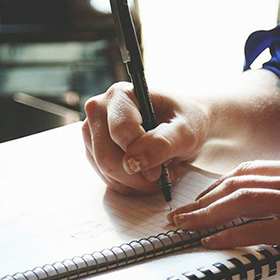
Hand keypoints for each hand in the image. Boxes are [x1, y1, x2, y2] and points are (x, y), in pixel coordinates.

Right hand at [82, 82, 208, 194]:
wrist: (183, 126)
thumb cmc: (186, 121)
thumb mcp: (185, 131)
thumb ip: (162, 143)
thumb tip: (133, 162)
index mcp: (121, 95)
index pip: (120, 132)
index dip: (142, 155)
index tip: (162, 170)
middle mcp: (100, 109)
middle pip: (106, 156)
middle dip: (137, 175)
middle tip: (162, 176)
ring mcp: (93, 132)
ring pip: (105, 171)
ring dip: (135, 182)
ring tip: (158, 173)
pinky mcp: (94, 151)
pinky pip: (107, 179)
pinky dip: (130, 184)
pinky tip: (147, 175)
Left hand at [168, 159, 279, 265]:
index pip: (248, 172)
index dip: (217, 186)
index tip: (200, 200)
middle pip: (236, 184)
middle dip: (202, 200)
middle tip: (179, 215)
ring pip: (241, 203)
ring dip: (206, 216)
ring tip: (184, 228)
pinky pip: (260, 229)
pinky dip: (231, 235)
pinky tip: (213, 242)